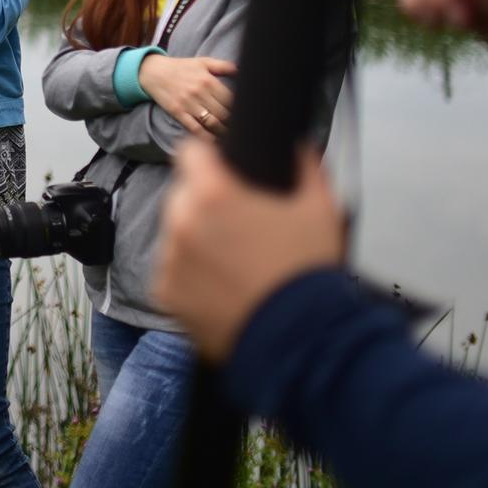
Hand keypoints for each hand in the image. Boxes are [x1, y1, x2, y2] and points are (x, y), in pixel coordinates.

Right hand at [138, 52, 238, 136]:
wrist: (153, 72)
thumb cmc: (180, 67)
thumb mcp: (202, 62)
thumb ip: (223, 66)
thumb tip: (241, 70)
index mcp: (208, 80)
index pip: (231, 99)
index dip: (240, 109)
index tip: (245, 115)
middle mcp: (199, 92)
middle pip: (224, 113)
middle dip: (234, 123)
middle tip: (241, 130)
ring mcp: (188, 103)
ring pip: (212, 123)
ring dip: (223, 132)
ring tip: (231, 137)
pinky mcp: (177, 112)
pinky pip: (195, 129)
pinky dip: (207, 137)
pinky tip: (214, 141)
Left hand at [155, 142, 346, 362]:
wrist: (299, 341)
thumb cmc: (308, 272)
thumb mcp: (321, 208)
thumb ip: (304, 166)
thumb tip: (295, 146)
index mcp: (214, 194)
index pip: (190, 152)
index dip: (208, 158)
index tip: (222, 169)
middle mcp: (182, 221)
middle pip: (182, 194)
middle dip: (204, 202)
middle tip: (238, 224)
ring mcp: (170, 259)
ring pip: (175, 232)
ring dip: (195, 238)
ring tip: (234, 260)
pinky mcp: (166, 292)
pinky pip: (174, 271)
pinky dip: (191, 274)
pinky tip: (224, 286)